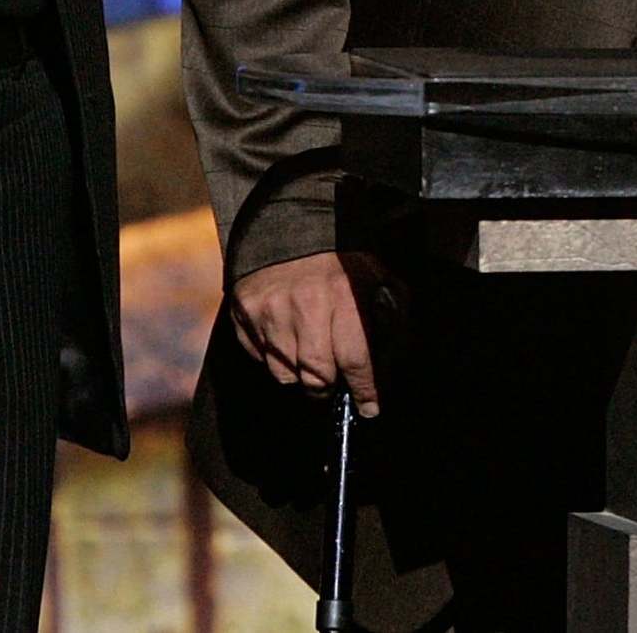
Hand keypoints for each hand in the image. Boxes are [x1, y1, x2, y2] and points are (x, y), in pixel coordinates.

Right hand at [229, 251, 400, 418]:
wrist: (289, 229)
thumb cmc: (342, 263)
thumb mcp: (378, 280)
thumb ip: (391, 321)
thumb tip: (386, 368)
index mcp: (344, 293)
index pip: (355, 359)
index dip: (364, 389)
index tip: (369, 407)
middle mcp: (305, 303)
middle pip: (317, 377)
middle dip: (328, 386)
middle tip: (333, 378)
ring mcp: (271, 310)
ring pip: (285, 375)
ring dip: (300, 373)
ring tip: (308, 350)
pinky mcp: (245, 312)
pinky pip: (260, 359)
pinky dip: (275, 357)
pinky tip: (286, 336)